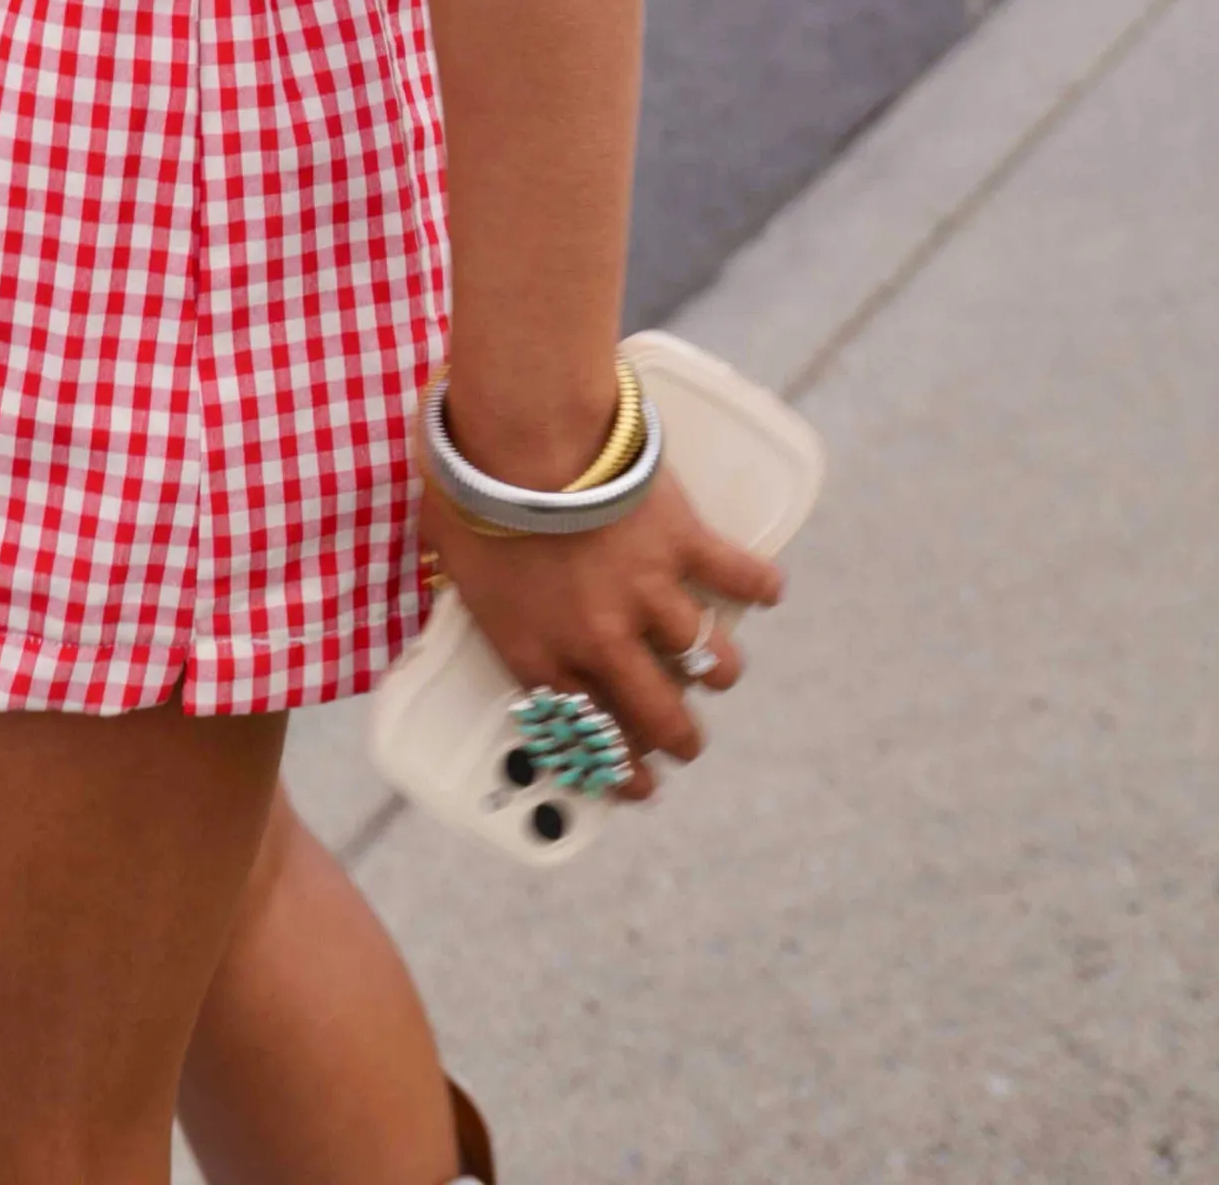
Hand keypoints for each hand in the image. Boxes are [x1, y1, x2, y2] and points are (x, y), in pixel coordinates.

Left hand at [420, 465, 782, 800]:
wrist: (524, 434)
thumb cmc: (473, 484)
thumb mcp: (451, 556)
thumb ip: (469, 583)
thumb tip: (459, 574)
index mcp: (537, 650)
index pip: (584, 735)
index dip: (617, 768)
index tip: (637, 784)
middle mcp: (599, 639)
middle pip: (657, 716)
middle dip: (680, 740)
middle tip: (687, 743)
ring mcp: (648, 594)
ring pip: (708, 660)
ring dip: (719, 670)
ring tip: (722, 671)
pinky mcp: (683, 545)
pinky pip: (738, 577)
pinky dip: (758, 585)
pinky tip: (767, 590)